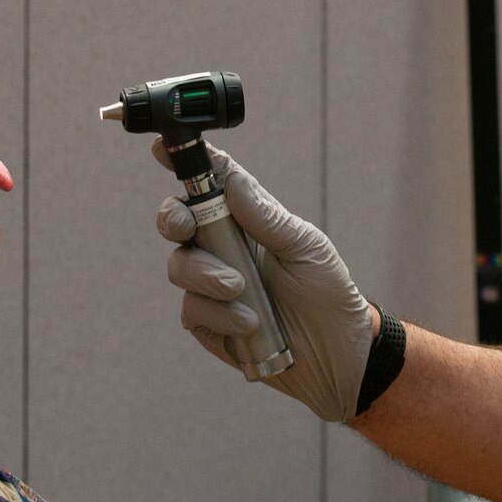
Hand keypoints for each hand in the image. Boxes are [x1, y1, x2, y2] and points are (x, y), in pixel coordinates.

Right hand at [157, 143, 375, 421]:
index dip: (184, 160)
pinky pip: (192, 311)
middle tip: (186, 225)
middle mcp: (222, 248)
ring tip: (243, 293)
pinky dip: (218, 315)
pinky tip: (250, 324)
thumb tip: (232, 180)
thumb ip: (266, 217)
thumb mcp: (306, 247)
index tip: (163, 145)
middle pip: (175, 221)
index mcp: (247, 220)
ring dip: (209, 278)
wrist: (338, 355)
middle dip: (173, 219)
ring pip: (179, 268)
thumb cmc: (327, 292)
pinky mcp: (209, 324)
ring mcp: (212, 286)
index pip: (210, 183)